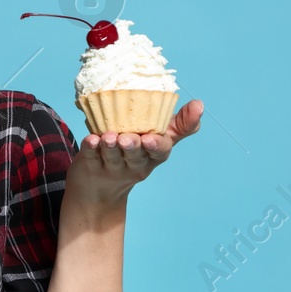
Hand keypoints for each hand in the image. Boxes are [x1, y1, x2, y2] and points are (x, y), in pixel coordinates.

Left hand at [69, 99, 203, 204]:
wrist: (100, 187)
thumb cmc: (136, 153)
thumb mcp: (160, 139)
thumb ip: (180, 124)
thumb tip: (200, 104)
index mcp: (153, 156)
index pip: (159, 152)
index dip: (156, 146)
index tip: (150, 139)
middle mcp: (135, 164)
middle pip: (135, 156)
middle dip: (132, 147)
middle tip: (127, 138)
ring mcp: (112, 167)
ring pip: (113, 156)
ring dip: (110, 147)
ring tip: (108, 137)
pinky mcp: (91, 166)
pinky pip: (91, 157)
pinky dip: (90, 148)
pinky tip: (90, 139)